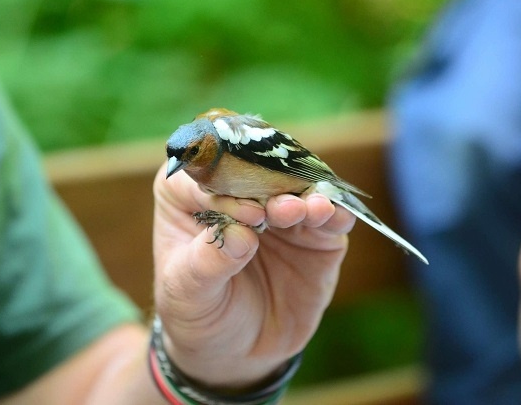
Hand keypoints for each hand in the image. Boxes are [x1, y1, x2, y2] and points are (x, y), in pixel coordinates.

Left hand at [152, 163, 354, 389]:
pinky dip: (334, 214)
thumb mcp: (186, 293)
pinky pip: (329, 216)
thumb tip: (241, 235)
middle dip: (273, 186)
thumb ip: (207, 262)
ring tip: (309, 211)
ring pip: (297, 188)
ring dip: (305, 196)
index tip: (248, 216)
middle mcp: (238, 191)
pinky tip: (334, 217)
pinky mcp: (315, 233)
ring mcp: (280, 209)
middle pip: (258, 171)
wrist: (233, 350)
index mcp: (190, 194)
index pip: (209, 177)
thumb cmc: (198, 311)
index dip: (230, 192)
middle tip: (284, 208)